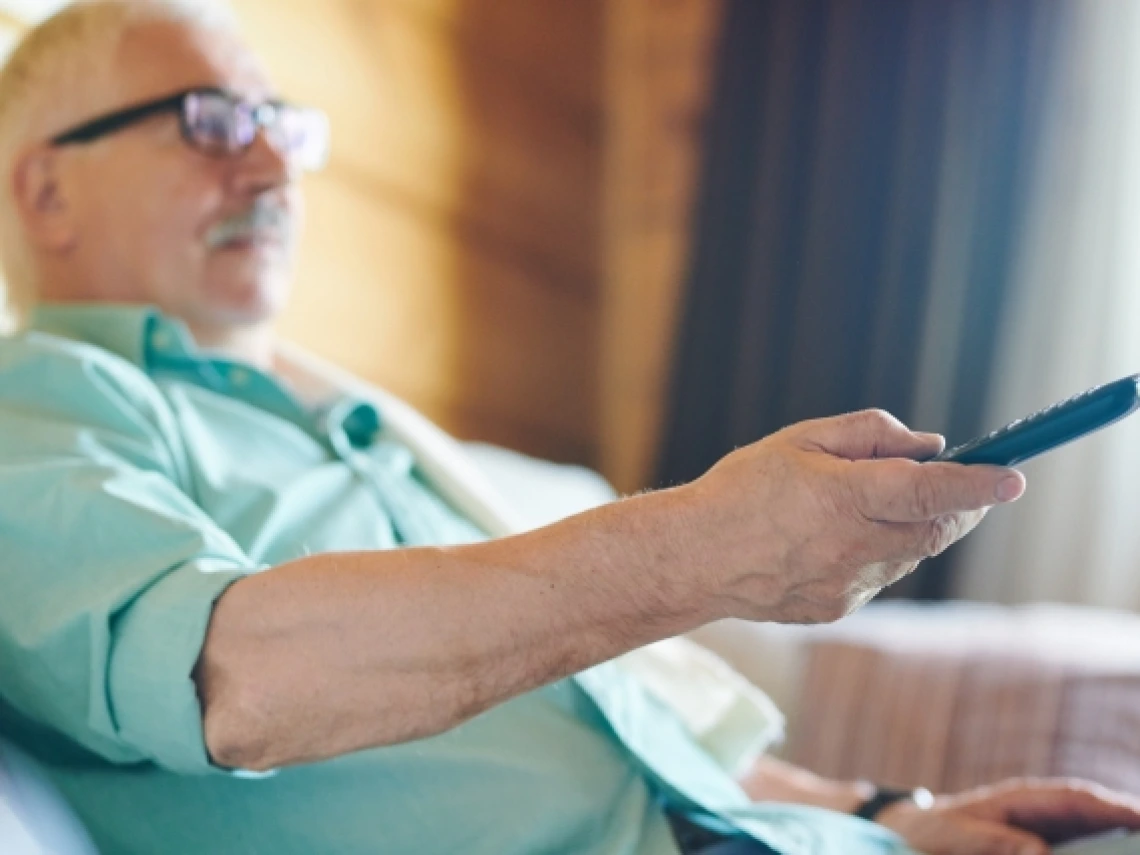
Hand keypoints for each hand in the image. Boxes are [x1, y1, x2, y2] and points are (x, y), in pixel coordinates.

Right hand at [680, 409, 1024, 623]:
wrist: (694, 559)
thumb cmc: (742, 490)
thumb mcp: (800, 440)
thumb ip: (869, 434)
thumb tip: (928, 445)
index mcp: (845, 497)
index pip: (933, 491)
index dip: (978, 484)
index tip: (1012, 478)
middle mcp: (854, 546)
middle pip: (937, 531)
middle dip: (959, 508)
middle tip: (961, 488)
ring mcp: (848, 585)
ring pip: (910, 555)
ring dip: (912, 528)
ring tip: (864, 506)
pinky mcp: (838, 609)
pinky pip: (878, 577)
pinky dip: (877, 553)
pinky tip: (830, 540)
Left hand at [876, 778, 1139, 853]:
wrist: (911, 834)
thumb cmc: (933, 829)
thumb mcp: (958, 835)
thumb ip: (997, 842)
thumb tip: (1041, 852)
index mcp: (1022, 799)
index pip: (1077, 799)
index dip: (1115, 808)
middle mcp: (1039, 811)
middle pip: (1095, 817)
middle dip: (1126, 828)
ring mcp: (1042, 831)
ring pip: (1088, 836)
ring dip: (1112, 844)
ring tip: (1132, 851)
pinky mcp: (1038, 848)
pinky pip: (1071, 848)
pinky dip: (1089, 853)